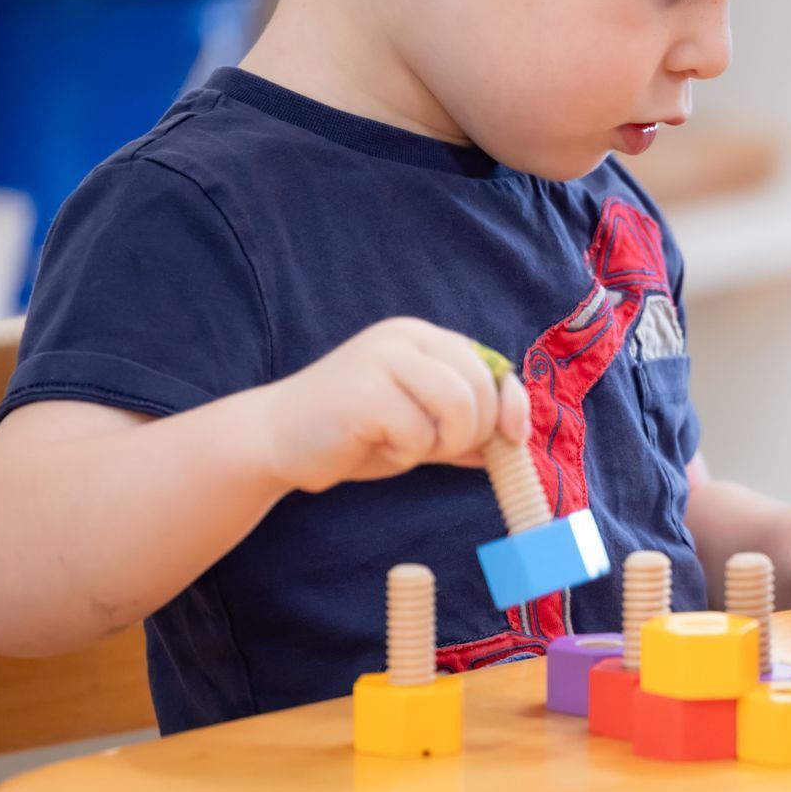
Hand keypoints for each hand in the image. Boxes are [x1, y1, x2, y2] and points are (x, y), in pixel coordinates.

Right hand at [259, 320, 530, 494]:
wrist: (276, 440)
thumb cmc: (352, 434)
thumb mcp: (419, 427)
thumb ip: (462, 429)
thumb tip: (514, 443)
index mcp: (422, 338)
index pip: (490, 364)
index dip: (511, 403)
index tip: (513, 439)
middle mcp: (405, 337)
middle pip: (480, 384)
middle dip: (474, 431)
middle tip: (439, 450)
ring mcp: (382, 359)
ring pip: (458, 404)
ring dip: (445, 442)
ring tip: (411, 448)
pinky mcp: (365, 390)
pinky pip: (418, 431)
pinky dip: (407, 453)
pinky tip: (377, 447)